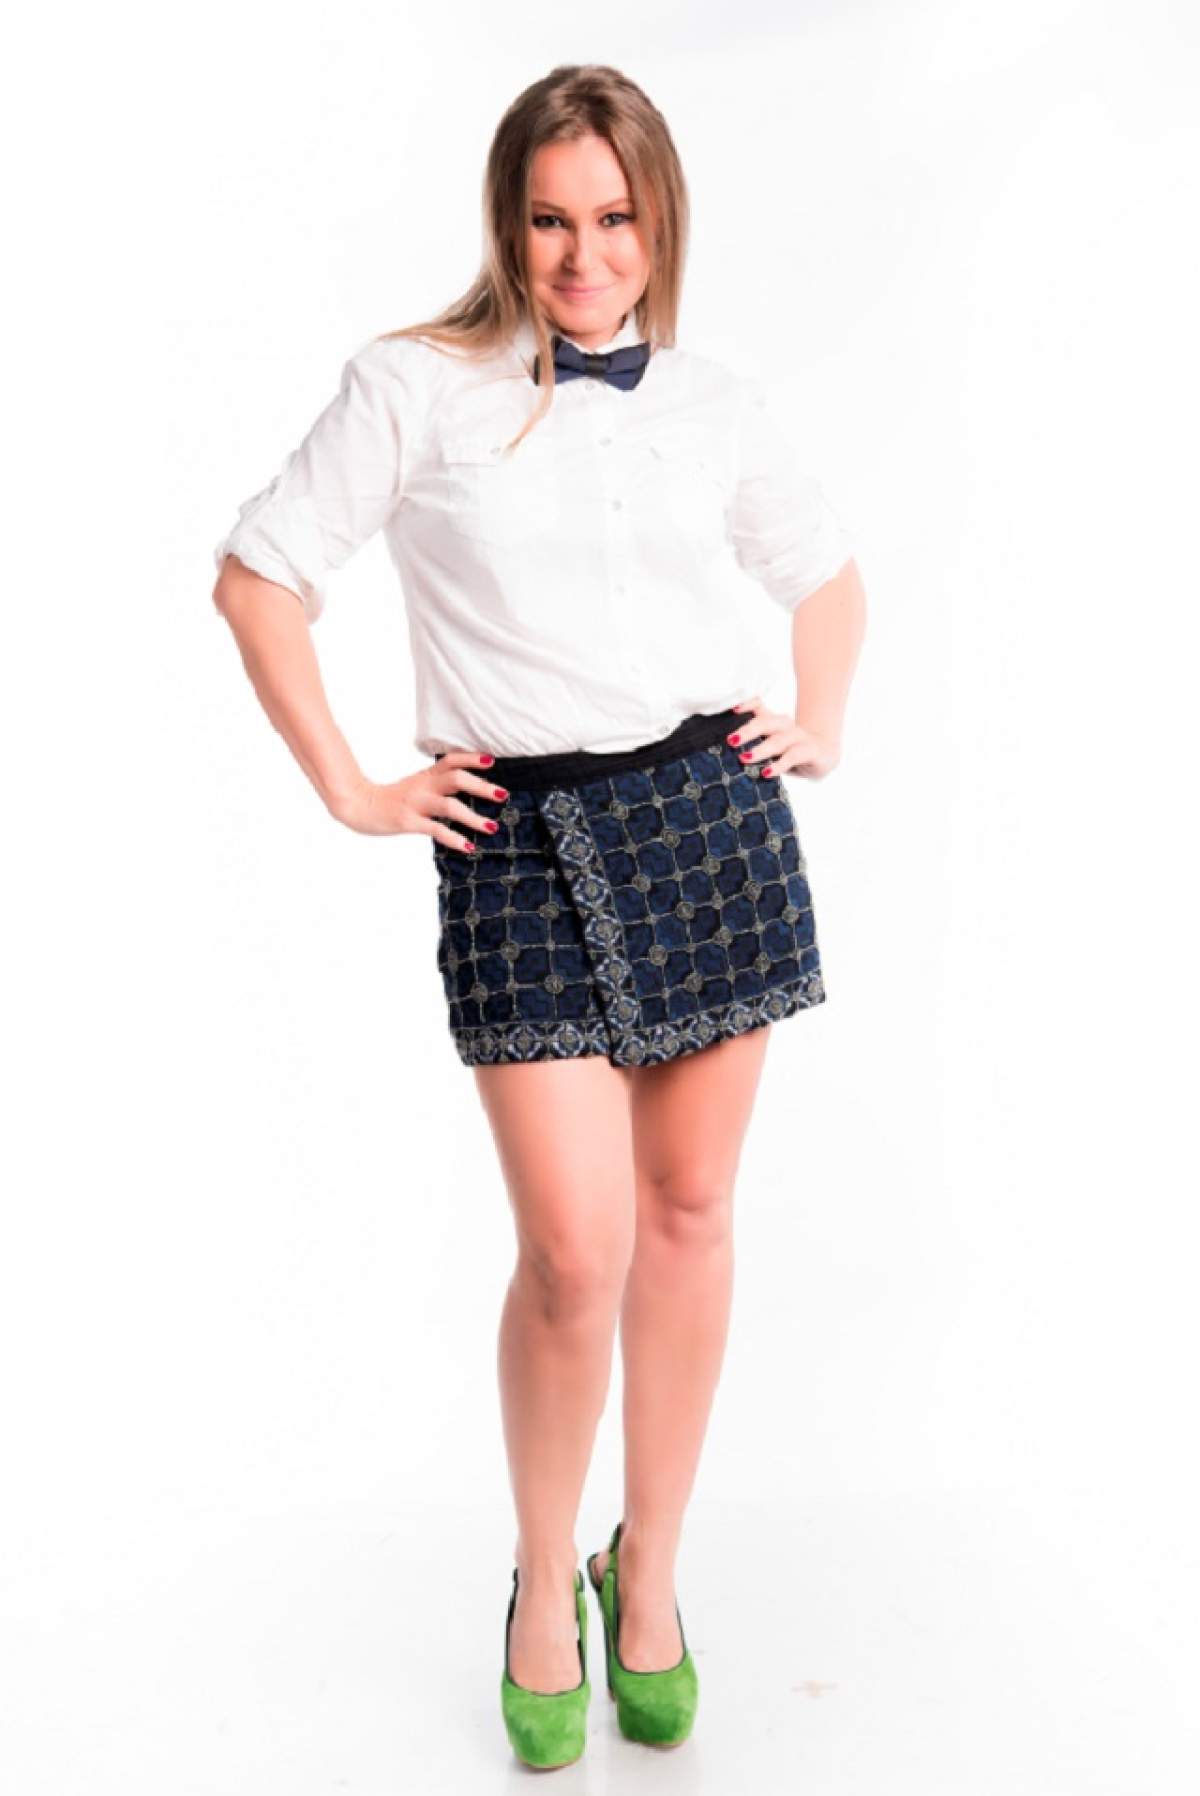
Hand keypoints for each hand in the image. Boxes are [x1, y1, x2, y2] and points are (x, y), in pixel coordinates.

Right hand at [330, 750, 508, 851]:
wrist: (358, 806)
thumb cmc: (391, 798)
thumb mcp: (415, 784)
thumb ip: (437, 783)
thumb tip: (467, 786)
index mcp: (426, 775)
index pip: (451, 760)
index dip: (471, 758)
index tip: (492, 760)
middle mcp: (423, 786)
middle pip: (456, 779)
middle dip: (481, 786)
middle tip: (502, 794)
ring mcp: (415, 804)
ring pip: (450, 806)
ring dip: (474, 817)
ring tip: (492, 827)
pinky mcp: (408, 822)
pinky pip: (435, 830)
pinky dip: (454, 838)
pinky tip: (468, 847)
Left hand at [727, 697, 841, 780]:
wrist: (825, 756)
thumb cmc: (791, 751)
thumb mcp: (772, 746)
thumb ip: (754, 745)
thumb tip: (726, 752)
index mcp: (774, 722)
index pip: (759, 706)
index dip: (747, 705)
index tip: (732, 710)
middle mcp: (786, 726)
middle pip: (766, 722)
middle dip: (748, 731)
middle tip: (731, 740)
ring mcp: (799, 737)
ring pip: (779, 740)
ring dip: (761, 749)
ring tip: (744, 758)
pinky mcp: (811, 751)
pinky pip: (793, 757)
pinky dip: (779, 765)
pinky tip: (766, 773)